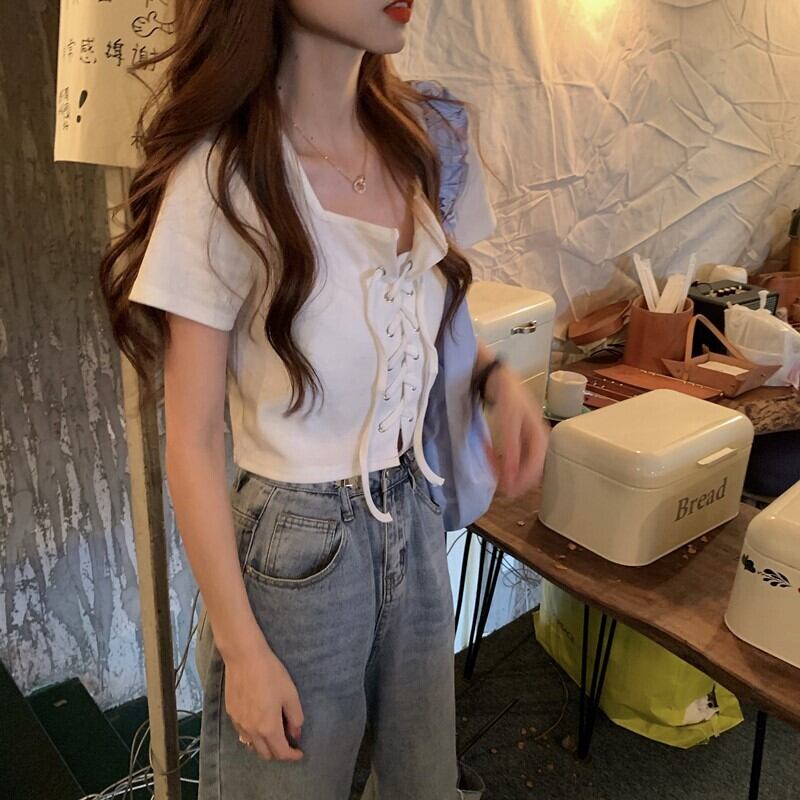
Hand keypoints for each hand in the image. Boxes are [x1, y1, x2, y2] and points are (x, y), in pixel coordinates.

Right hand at [223, 633, 304, 761]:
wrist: (244, 658)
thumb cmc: (271, 674)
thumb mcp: (290, 694)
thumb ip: (295, 718)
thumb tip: (295, 734)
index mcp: (268, 727)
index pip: (281, 752)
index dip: (292, 756)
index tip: (299, 752)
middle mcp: (251, 731)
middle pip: (265, 754)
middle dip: (279, 753)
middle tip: (288, 742)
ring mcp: (239, 724)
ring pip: (252, 746)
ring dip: (264, 746)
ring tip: (274, 734)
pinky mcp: (231, 714)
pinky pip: (243, 734)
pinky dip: (253, 736)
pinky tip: (259, 724)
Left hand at [483, 365, 549, 496]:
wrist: (499, 378)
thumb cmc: (507, 396)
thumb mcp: (508, 422)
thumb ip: (510, 449)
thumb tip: (511, 477)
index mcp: (541, 437)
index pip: (535, 469)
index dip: (521, 482)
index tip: (505, 490)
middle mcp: (538, 441)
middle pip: (529, 470)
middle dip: (512, 478)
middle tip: (494, 482)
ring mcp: (529, 441)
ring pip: (520, 465)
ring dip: (505, 470)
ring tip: (489, 467)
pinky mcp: (519, 439)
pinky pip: (512, 457)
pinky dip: (501, 461)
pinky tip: (490, 458)